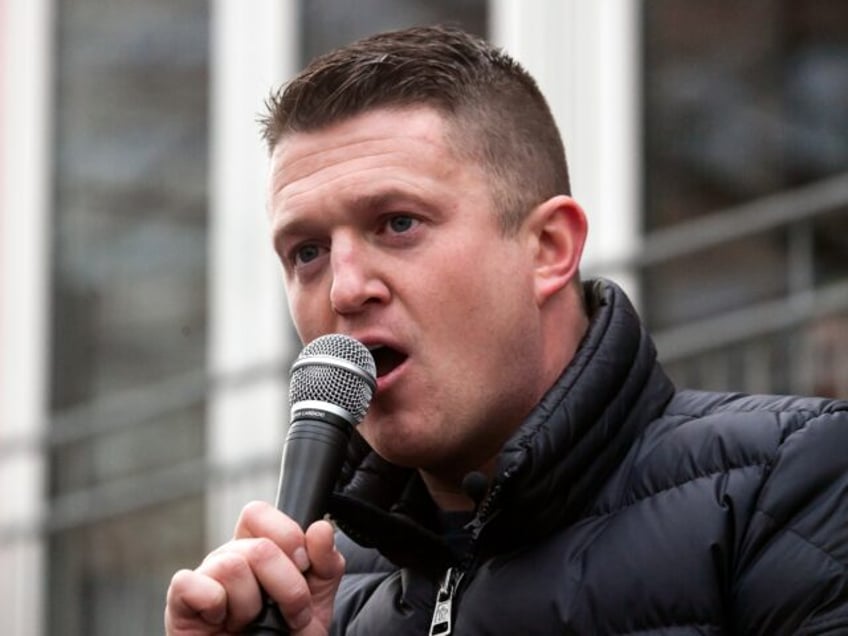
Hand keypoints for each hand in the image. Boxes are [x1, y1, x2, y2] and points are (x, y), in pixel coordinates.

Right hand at [164, 501, 344, 634]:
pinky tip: (221, 622)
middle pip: (259, 546)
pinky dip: (214, 605)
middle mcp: (228, 557)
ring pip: (231, 566)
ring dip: (251, 605)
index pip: (258, 512)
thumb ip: (325, 564)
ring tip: (251, 623)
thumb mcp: (316, 601)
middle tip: (289, 614)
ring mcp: (203, 579)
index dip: (287, 536)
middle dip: (286, 586)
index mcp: (257, 547)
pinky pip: (189, 584)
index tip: (303, 568)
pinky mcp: (179, 604)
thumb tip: (321, 528)